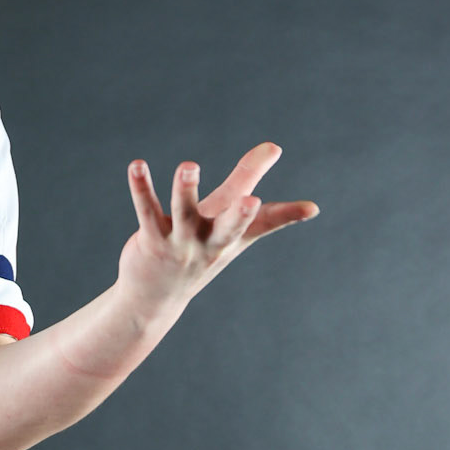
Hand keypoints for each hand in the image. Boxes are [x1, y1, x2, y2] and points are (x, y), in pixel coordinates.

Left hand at [117, 141, 318, 318]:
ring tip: (189, 166)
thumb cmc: (199, 251)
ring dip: (186, 189)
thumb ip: (248, 180)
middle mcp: (209, 242)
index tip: (311, 208)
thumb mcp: (226, 221)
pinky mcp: (151, 240)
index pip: (264, 224)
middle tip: (251, 201)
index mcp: (232, 237)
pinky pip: (147, 210)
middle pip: (229, 227)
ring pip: (183, 212)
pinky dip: (142, 187)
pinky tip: (137, 166)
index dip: (289, 215)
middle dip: (240, 215)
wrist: (154, 300)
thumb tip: (276, 149)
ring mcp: (180, 243)